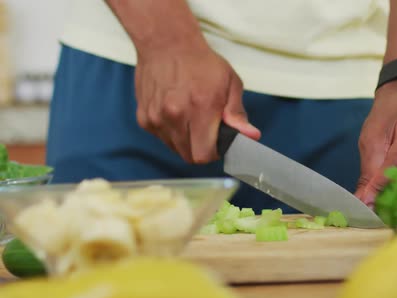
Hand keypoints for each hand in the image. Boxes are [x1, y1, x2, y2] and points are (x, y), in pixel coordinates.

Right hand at [134, 42, 260, 162]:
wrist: (166, 42)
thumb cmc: (201, 62)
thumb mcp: (230, 83)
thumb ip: (238, 114)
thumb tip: (251, 136)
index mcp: (200, 108)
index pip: (204, 155)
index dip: (214, 153)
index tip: (218, 143)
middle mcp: (174, 116)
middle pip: (189, 156)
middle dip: (201, 149)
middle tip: (206, 132)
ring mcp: (156, 118)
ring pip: (175, 149)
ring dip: (186, 141)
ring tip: (191, 119)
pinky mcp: (144, 118)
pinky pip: (162, 138)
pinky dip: (171, 132)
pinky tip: (176, 113)